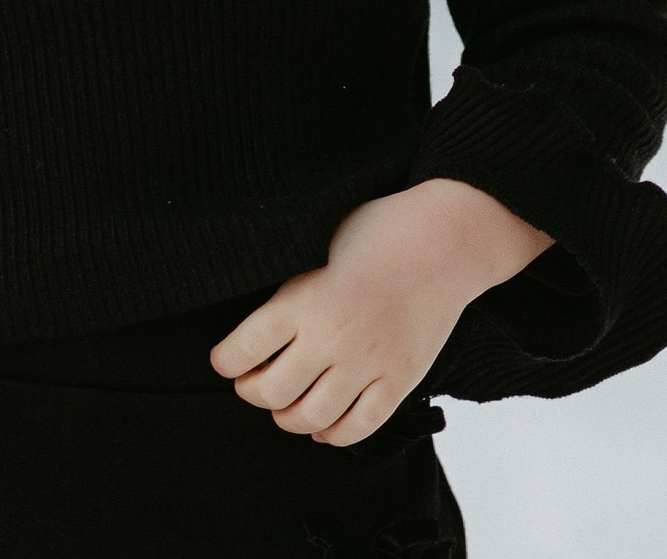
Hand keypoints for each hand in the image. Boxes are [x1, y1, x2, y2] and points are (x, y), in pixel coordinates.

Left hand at [210, 179, 552, 445]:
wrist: (442, 241)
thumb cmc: (375, 232)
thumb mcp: (314, 244)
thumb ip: (288, 286)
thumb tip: (255, 316)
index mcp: (301, 300)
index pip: (242, 349)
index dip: (225, 361)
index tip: (224, 362)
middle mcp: (330, 337)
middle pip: (272, 392)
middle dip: (252, 393)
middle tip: (252, 385)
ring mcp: (367, 363)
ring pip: (312, 417)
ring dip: (289, 419)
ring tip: (285, 407)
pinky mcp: (400, 379)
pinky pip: (361, 426)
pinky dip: (335, 435)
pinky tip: (323, 428)